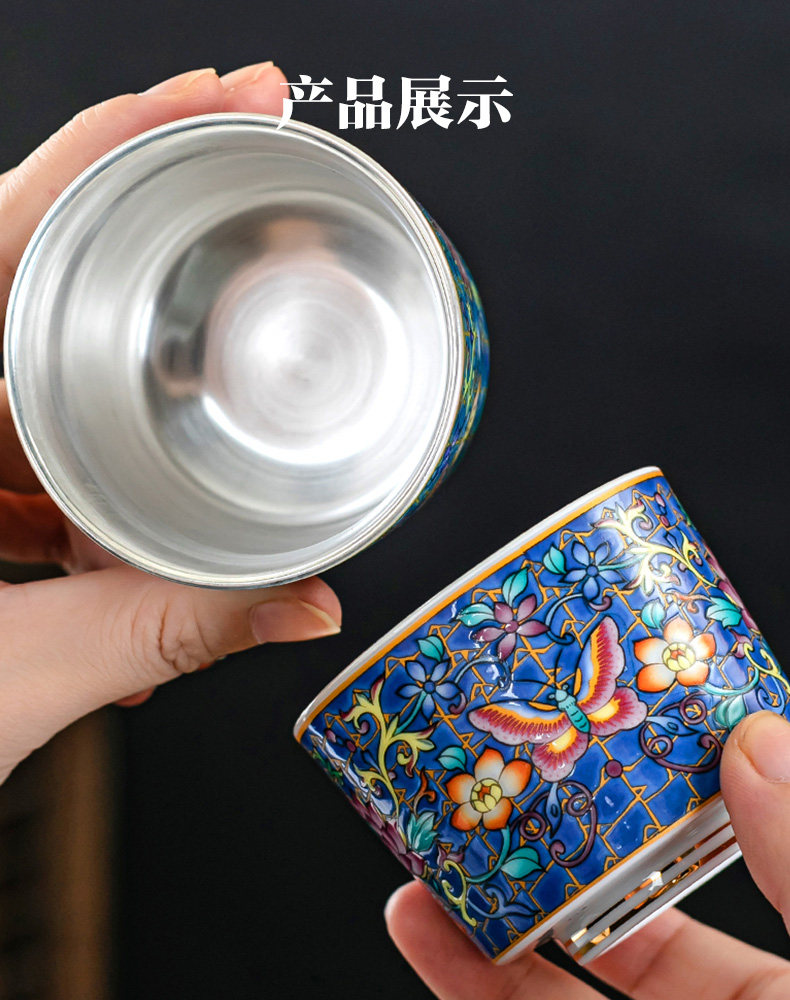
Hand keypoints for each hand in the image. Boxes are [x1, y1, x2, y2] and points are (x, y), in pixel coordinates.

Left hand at [0, 64, 340, 786]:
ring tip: (189, 404)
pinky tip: (114, 506)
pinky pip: (10, 428)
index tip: (225, 91)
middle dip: (148, 251)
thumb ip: (166, 633)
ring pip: (28, 359)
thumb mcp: (9, 676)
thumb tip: (301, 604)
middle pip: (37, 272)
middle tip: (242, 211)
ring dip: (118, 383)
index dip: (123, 135)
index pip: (14, 221)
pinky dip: (74, 453)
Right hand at [386, 710, 789, 998]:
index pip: (719, 858)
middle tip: (501, 763)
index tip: (608, 726)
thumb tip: (760, 742)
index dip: (663, 791)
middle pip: (617, 904)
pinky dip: (461, 976)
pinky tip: (423, 926)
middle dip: (550, 832)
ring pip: (548, 970)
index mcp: (789, 975)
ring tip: (434, 826)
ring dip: (481, 895)